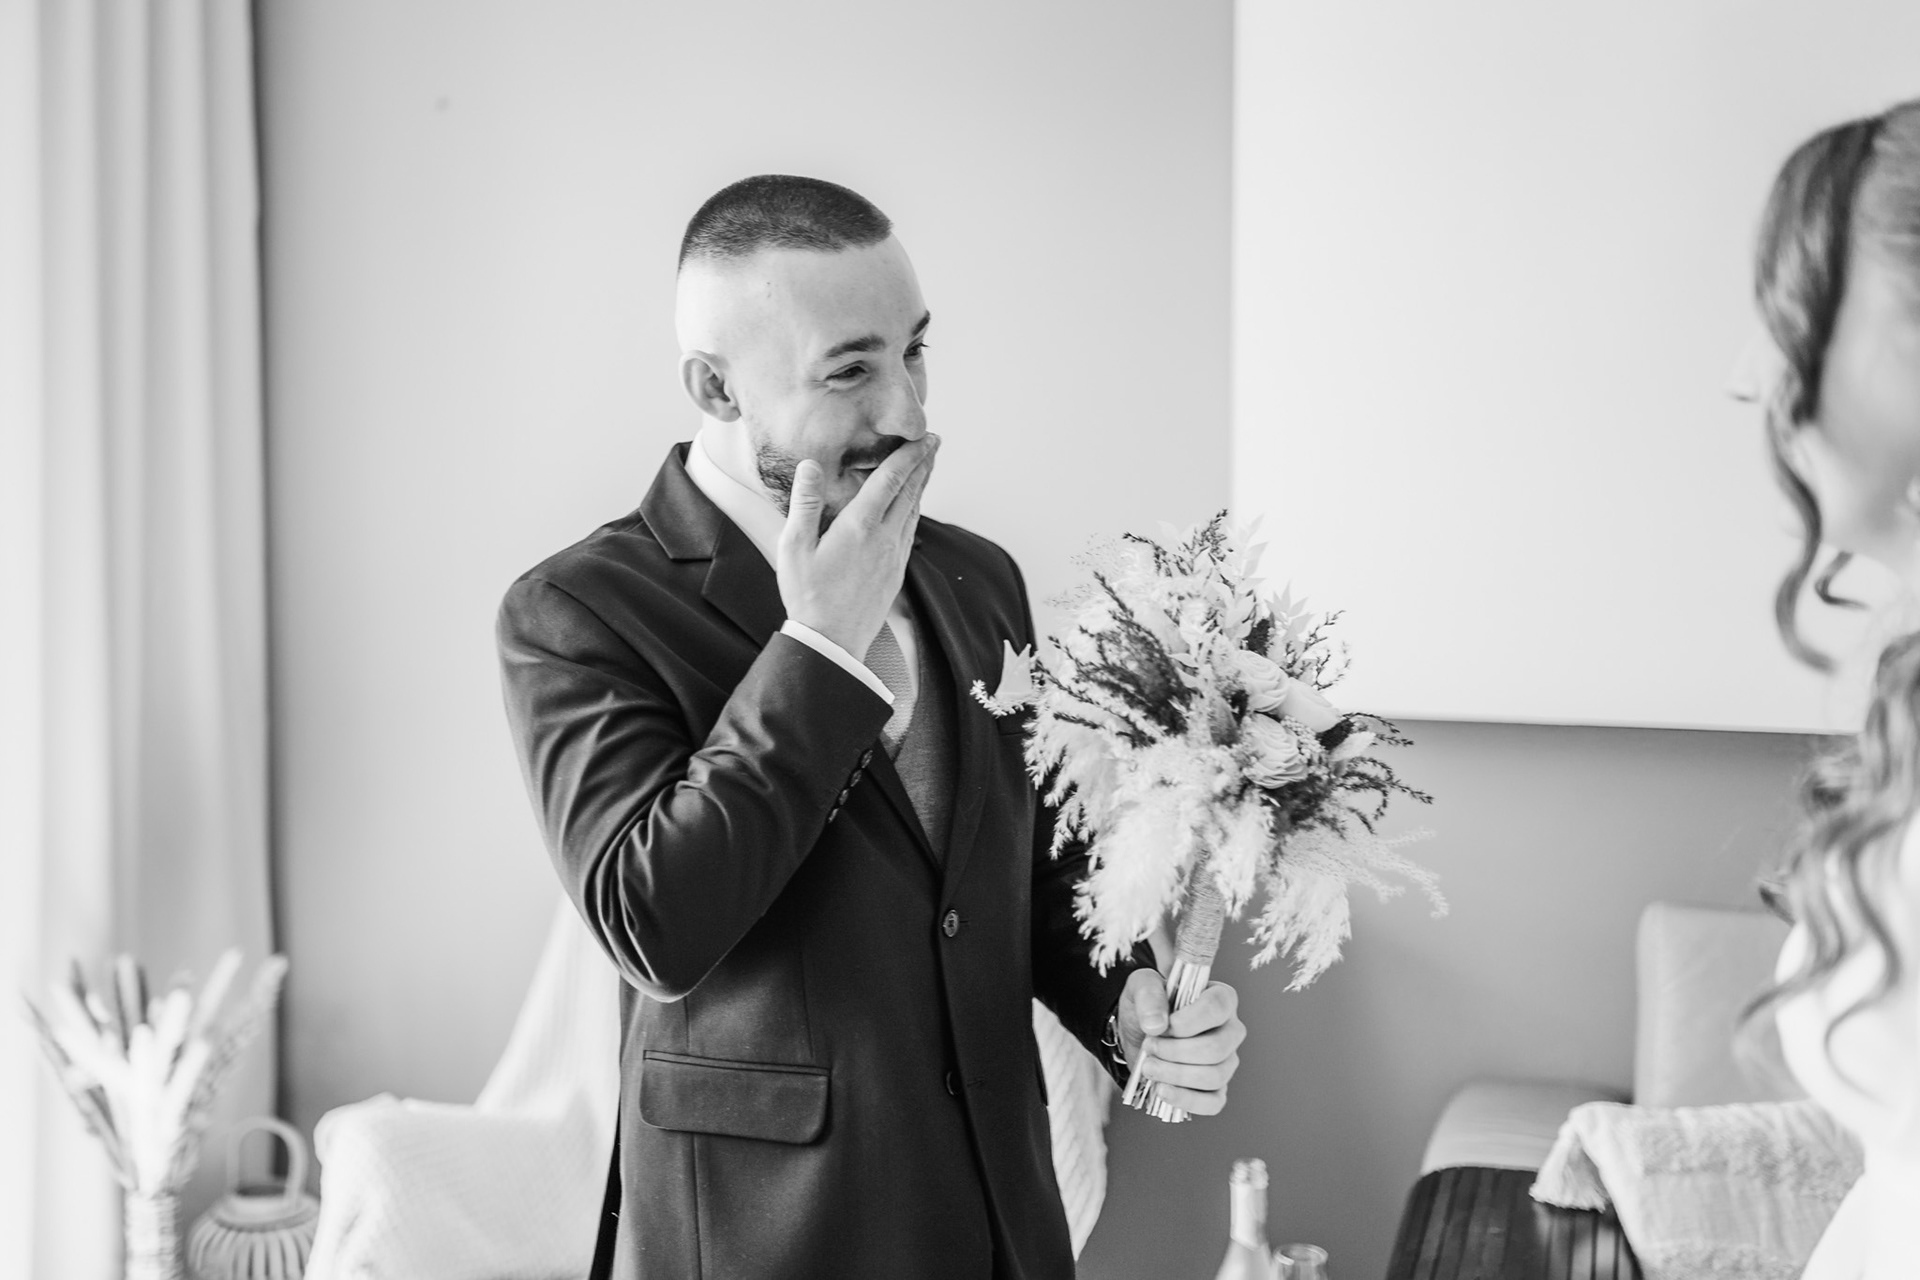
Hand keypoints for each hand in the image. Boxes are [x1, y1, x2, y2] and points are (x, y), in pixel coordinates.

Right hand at [777, 436, 938, 659]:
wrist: (832, 641)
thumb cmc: (808, 595)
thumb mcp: (794, 547)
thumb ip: (806, 503)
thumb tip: (810, 466)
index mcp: (860, 526)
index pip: (890, 480)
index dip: (909, 455)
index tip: (922, 437)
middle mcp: (884, 538)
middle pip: (910, 492)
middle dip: (923, 464)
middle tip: (934, 442)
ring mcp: (894, 556)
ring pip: (914, 511)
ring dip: (922, 485)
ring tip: (927, 467)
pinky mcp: (896, 572)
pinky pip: (911, 532)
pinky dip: (915, 510)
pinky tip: (913, 509)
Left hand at [1116, 969, 1244, 1116]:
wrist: (1138, 1034)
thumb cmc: (1149, 1006)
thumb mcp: (1141, 985)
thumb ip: (1148, 994)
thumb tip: (1157, 1024)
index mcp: (1220, 998)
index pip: (1218, 1007)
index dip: (1187, 1021)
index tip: (1162, 1027)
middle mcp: (1230, 1030)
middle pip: (1216, 1048)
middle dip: (1175, 1052)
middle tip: (1148, 1047)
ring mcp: (1226, 1062)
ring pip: (1214, 1076)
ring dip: (1175, 1075)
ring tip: (1148, 1067)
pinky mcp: (1216, 1088)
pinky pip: (1213, 1103)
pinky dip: (1185, 1099)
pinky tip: (1162, 1090)